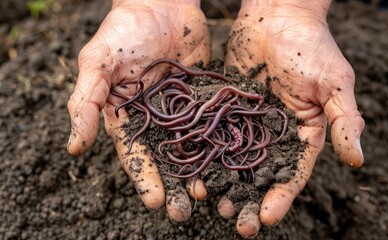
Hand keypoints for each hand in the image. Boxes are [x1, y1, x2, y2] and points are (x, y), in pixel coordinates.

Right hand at [67, 0, 209, 221]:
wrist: (162, 4)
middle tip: (185, 213)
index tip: (156, 201)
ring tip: (209, 197)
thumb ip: (85, 102)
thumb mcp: (98, 63)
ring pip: (190, 148)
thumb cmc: (125, 31)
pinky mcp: (203, 101)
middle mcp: (153, 120)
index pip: (134, 154)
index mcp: (126, 117)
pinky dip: (219, 146)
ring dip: (198, 174)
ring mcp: (181, 112)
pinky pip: (212, 127)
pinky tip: (228, 164)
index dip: (144, 179)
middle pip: (164, 159)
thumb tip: (74, 148)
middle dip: (173, 187)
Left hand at [222, 0, 364, 236]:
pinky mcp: (226, 109)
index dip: (282, 196)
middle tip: (236, 221)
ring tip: (211, 202)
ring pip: (234, 159)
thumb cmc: (311, 47)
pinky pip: (214, 134)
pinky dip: (205, 153)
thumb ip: (345, 120)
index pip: (293, 172)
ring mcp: (248, 122)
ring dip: (224, 183)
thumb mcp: (334, 83)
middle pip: (261, 173)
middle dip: (250, 198)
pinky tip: (193, 171)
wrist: (278, 15)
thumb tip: (357, 161)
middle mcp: (274, 133)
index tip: (267, 218)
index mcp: (303, 133)